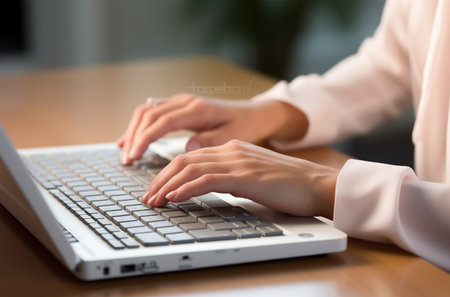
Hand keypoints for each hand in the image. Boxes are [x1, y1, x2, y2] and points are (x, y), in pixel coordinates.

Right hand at [117, 93, 307, 164]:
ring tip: (125, 152)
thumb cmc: (246, 126)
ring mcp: (181, 102)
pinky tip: (131, 140)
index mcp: (197, 109)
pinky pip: (153, 112)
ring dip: (133, 130)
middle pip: (149, 114)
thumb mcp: (234, 136)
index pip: (162, 122)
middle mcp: (186, 102)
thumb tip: (188, 148)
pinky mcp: (180, 107)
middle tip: (126, 160)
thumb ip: (211, 141)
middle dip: (134, 137)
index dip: (145, 139)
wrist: (255, 114)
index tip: (134, 157)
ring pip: (147, 111)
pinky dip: (140, 126)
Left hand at [141, 140, 337, 218]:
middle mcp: (231, 150)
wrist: (316, 183)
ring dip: (167, 186)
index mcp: (231, 148)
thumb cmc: (287, 184)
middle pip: (183, 160)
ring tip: (154, 201)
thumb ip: (230, 176)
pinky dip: (186, 189)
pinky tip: (174, 198)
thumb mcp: (252, 176)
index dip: (168, 173)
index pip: (189, 158)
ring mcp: (237, 161)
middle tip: (147, 197)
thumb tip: (209, 187)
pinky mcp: (244, 175)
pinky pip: (207, 180)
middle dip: (160, 179)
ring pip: (190, 168)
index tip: (156, 189)